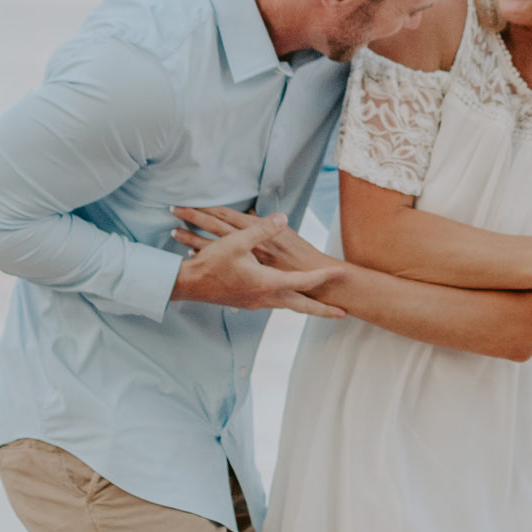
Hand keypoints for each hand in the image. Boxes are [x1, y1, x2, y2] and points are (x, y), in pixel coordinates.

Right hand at [168, 208, 346, 317]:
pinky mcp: (247, 303)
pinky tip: (287, 296)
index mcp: (267, 282)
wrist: (188, 284)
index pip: (303, 280)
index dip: (323, 276)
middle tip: (343, 314)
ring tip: (320, 308)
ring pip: (288, 306)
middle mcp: (265, 297)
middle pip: (302, 306)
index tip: (340, 272)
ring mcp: (256, 303)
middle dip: (323, 311)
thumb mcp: (237, 241)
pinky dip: (288, 302)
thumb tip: (282, 217)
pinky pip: (275, 304)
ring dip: (306, 306)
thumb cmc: (211, 262)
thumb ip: (262, 229)